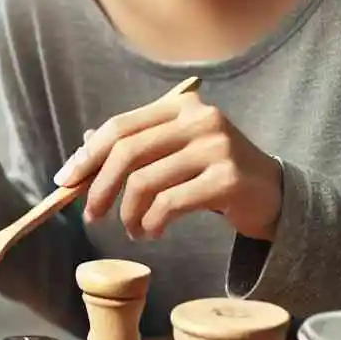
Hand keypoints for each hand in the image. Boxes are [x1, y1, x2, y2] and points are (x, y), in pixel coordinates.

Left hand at [54, 91, 282, 240]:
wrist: (275, 196)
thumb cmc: (214, 174)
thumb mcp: (174, 153)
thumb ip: (135, 146)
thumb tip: (85, 146)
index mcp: (180, 107)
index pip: (120, 127)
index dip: (87, 156)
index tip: (65, 181)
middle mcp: (199, 119)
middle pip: (127, 152)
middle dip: (99, 188)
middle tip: (91, 216)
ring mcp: (216, 147)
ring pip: (145, 182)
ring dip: (129, 214)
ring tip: (134, 230)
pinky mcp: (228, 179)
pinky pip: (170, 204)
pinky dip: (152, 223)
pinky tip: (153, 232)